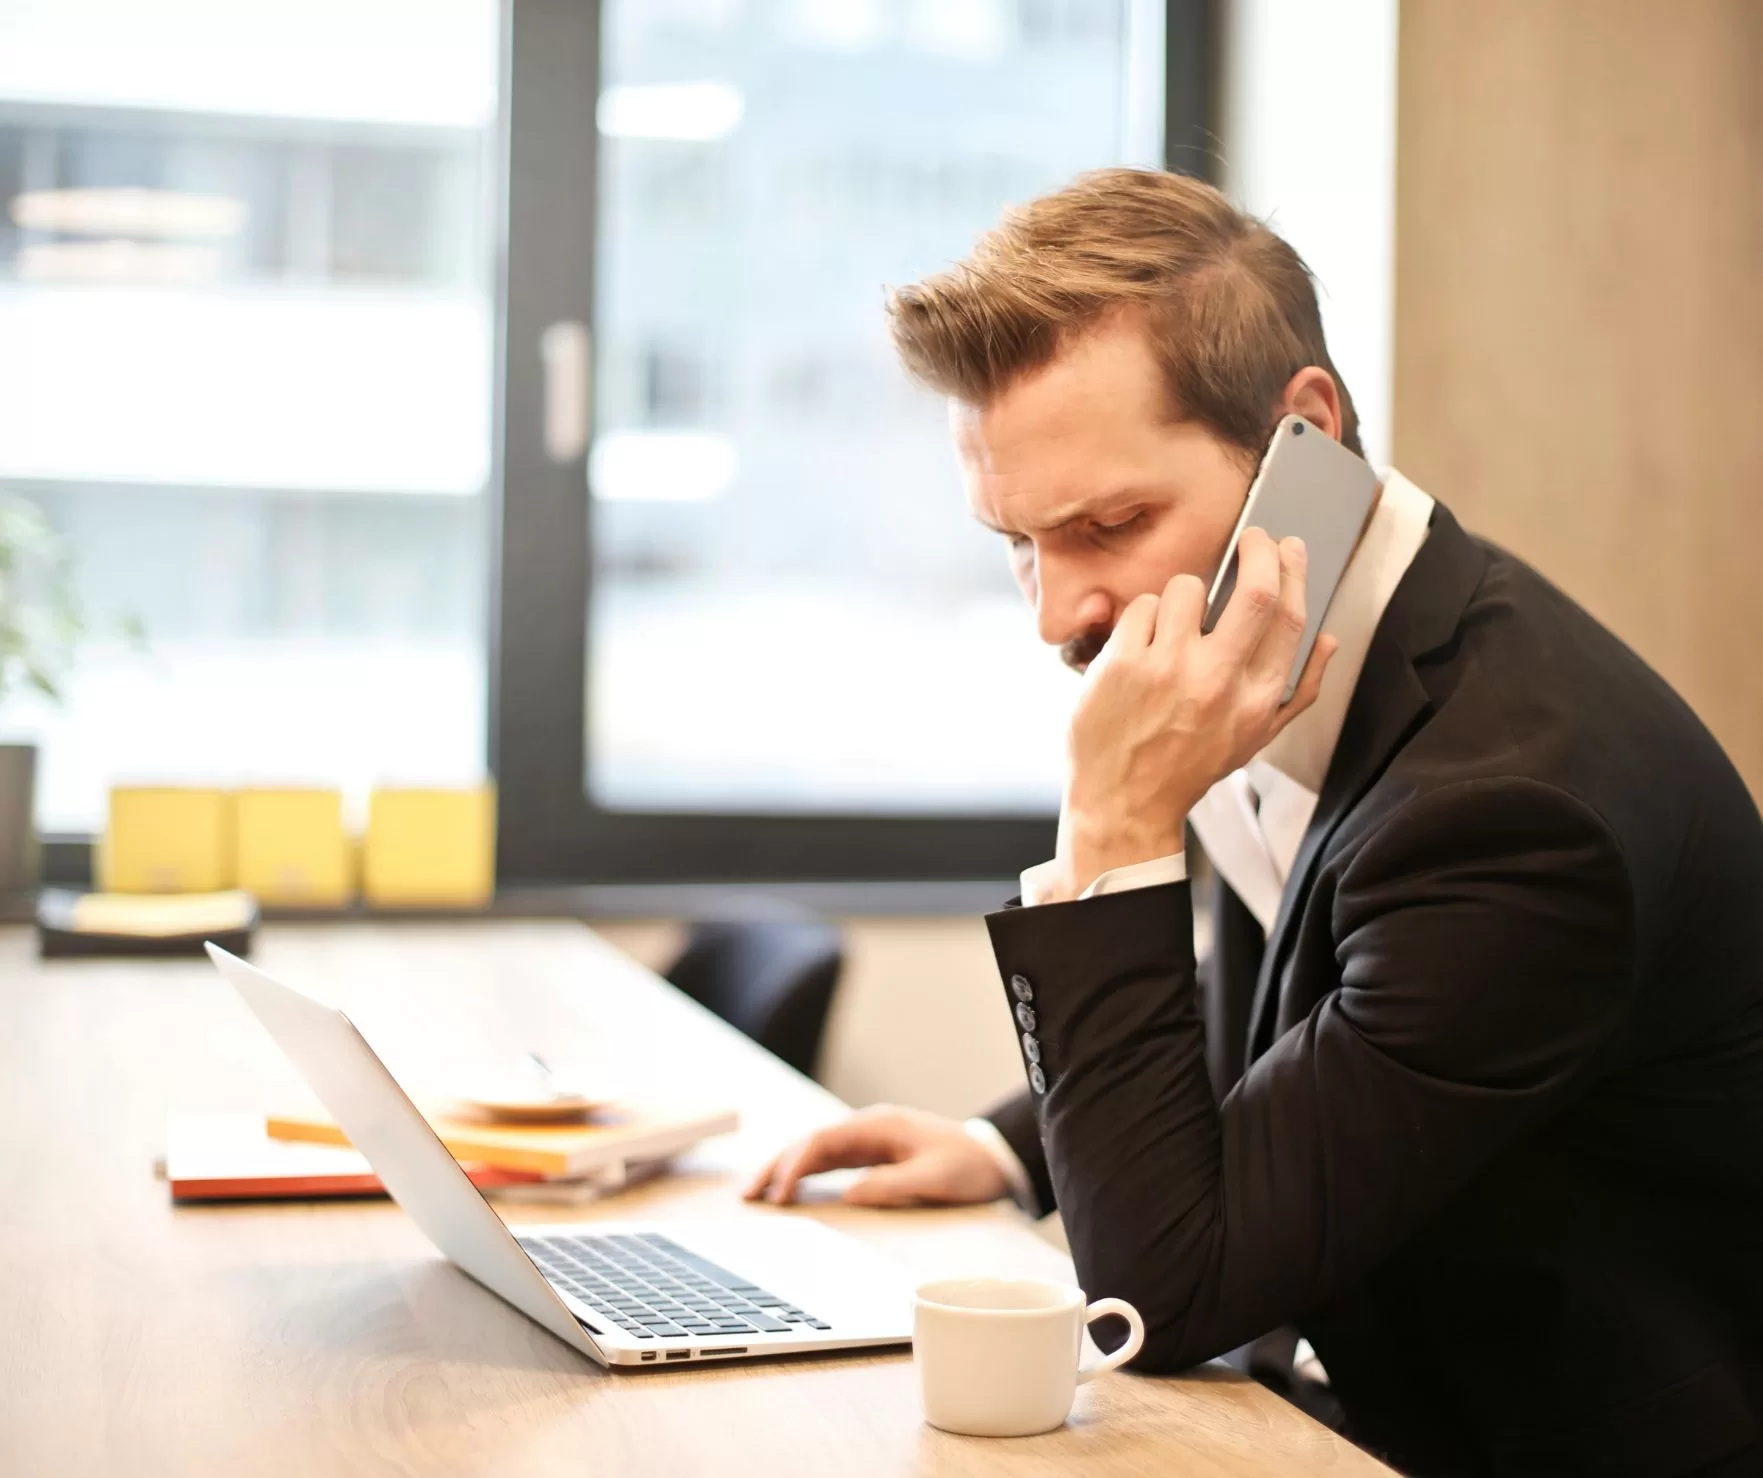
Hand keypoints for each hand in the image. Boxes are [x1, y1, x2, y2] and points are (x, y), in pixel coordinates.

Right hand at [743, 1105, 1008, 1206]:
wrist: (994, 1158)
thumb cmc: (969, 1167)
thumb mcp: (935, 1178)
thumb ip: (893, 1184)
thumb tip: (851, 1194)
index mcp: (879, 1126)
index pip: (823, 1141)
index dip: (796, 1166)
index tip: (779, 1195)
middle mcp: (867, 1128)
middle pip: (809, 1142)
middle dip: (776, 1165)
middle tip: (747, 1194)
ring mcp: (867, 1140)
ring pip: (814, 1151)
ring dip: (784, 1170)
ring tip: (755, 1194)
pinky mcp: (871, 1155)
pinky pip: (828, 1162)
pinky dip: (803, 1174)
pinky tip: (786, 1191)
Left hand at [1055, 528, 1337, 898]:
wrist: (1124, 804)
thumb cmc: (1191, 766)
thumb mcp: (1256, 738)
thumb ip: (1298, 689)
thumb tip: (1329, 638)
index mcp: (1256, 700)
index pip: (1289, 619)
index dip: (1293, 572)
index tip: (1287, 548)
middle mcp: (1217, 682)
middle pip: (1254, 591)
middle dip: (1257, 550)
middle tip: (1251, 537)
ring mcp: (1167, 670)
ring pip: (1186, 588)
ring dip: (1184, 593)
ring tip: (1175, 624)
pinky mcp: (1122, 664)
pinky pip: (1142, 606)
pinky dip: (1144, 616)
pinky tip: (1141, 645)